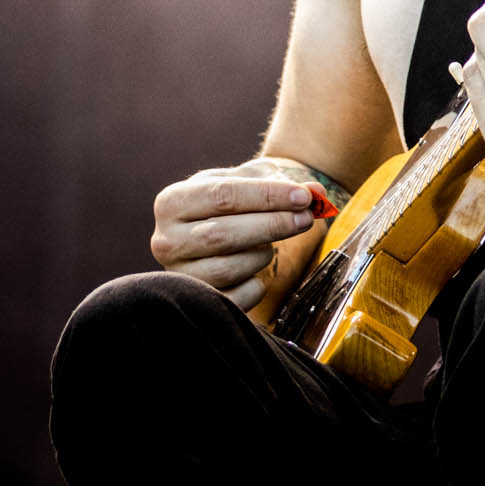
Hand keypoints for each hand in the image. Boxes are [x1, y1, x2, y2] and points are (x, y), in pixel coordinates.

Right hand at [149, 165, 325, 310]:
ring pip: (228, 268)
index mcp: (172, 202)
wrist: (214, 230)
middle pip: (223, 234)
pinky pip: (235, 298)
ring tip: (270, 243)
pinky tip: (258, 271)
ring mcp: (178, 274)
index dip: (267, 195)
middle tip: (306, 218)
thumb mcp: (248, 182)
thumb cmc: (234, 203)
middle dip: (272, 225)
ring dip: (262, 254)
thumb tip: (319, 193)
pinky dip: (256, 284)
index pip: (222, 195)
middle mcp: (165, 240)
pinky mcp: (195, 303)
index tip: (303, 196)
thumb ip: (284, 183)